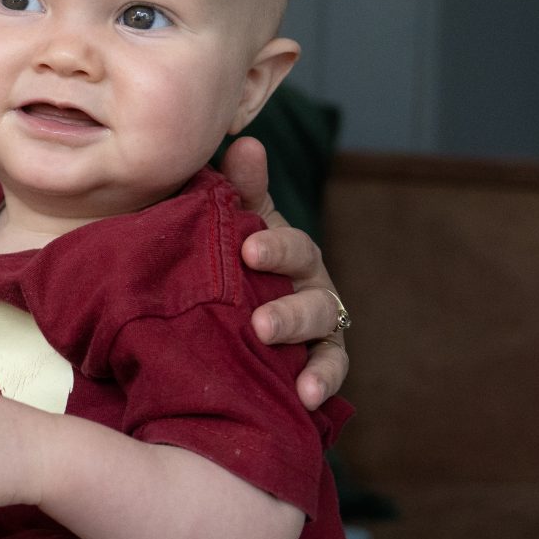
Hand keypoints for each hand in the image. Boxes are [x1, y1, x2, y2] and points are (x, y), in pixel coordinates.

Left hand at [220, 137, 348, 409]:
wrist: (210, 315)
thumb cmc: (221, 259)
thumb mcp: (224, 224)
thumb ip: (237, 189)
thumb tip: (247, 143)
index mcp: (284, 249)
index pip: (289, 244)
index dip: (275, 246)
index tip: (249, 249)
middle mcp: (307, 284)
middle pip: (310, 290)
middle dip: (288, 305)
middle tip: (259, 320)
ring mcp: (316, 323)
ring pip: (321, 328)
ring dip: (298, 338)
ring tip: (271, 349)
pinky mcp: (316, 360)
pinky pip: (328, 369)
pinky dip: (322, 380)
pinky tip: (307, 396)